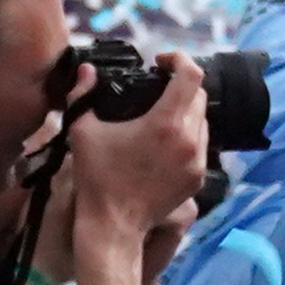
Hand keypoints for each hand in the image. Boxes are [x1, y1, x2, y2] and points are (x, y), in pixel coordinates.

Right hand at [61, 54, 211, 240]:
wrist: (114, 225)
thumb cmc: (97, 177)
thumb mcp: (82, 132)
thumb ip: (82, 96)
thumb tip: (87, 71)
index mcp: (166, 123)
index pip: (191, 76)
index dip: (180, 59)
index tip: (161, 61)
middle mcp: (189, 139)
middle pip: (199, 96)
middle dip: (181, 84)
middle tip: (158, 87)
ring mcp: (197, 160)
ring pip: (202, 121)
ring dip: (186, 111)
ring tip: (161, 114)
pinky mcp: (198, 178)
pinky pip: (200, 145)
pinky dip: (188, 135)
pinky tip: (166, 142)